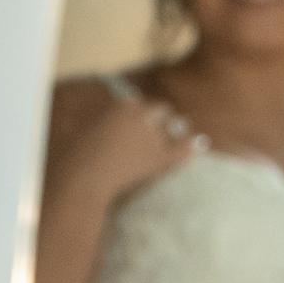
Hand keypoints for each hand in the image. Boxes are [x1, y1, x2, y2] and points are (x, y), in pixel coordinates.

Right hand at [78, 82, 202, 205]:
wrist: (84, 178)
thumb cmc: (81, 157)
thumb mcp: (94, 131)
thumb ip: (114, 124)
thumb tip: (130, 120)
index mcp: (123, 104)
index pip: (139, 104)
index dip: (139, 115)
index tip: (137, 124)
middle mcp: (141, 114)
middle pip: (160, 110)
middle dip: (159, 119)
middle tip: (156, 131)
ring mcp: (153, 135)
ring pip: (172, 129)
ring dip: (169, 135)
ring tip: (162, 144)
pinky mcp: (159, 156)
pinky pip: (182, 149)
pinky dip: (191, 146)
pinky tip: (202, 143)